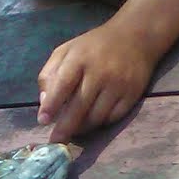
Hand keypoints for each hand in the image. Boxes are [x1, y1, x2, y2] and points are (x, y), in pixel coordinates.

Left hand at [37, 18, 160, 141]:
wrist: (135, 37)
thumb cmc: (94, 46)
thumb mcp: (67, 50)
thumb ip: (50, 73)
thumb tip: (44, 102)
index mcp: (80, 58)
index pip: (63, 84)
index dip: (52, 104)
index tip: (43, 121)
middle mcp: (100, 72)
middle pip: (79, 106)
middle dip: (65, 127)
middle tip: (56, 142)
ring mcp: (117, 84)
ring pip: (96, 117)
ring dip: (82, 128)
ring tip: (74, 130)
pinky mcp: (132, 95)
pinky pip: (112, 118)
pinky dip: (100, 123)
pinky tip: (92, 121)